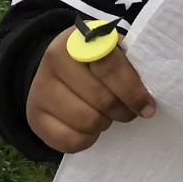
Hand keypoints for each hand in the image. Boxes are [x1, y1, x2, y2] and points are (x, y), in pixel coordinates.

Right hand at [25, 36, 155, 152]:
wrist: (57, 69)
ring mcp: (40, 90)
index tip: (147, 106)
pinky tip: (89, 127)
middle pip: (101, 100)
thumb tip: (147, 99)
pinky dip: (88, 139)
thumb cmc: (96, 61)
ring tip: (106, 115)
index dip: (133, 91)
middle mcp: (53, 61)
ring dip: (105, 124)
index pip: (110, 67)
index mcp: (78, 40)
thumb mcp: (113, 50)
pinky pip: (71, 141)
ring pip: (88, 122)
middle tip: (128, 111)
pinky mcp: (35, 117)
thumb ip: (131, 65)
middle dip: (123, 111)